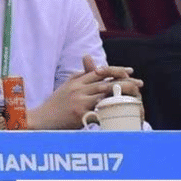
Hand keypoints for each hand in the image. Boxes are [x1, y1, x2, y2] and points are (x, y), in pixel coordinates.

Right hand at [29, 55, 143, 128]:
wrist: (41, 119)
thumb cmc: (54, 105)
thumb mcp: (66, 87)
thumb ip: (79, 76)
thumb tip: (88, 61)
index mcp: (75, 81)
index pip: (99, 71)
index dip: (115, 69)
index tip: (129, 71)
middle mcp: (78, 88)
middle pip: (105, 80)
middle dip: (124, 80)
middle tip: (139, 83)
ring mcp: (79, 99)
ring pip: (105, 92)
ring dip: (123, 92)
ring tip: (137, 94)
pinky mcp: (80, 112)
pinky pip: (100, 108)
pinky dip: (113, 107)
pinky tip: (124, 108)